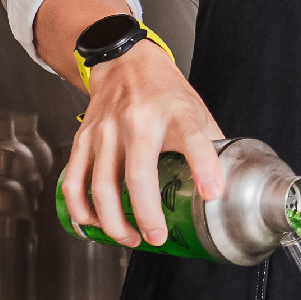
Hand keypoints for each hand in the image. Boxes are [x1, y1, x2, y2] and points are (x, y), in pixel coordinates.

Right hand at [63, 38, 222, 247]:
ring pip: (101, 185)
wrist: (124, 62)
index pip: (193, 139)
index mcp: (175, 113)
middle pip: (137, 174)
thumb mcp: (196, 110)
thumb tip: (226, 185)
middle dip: (146, 214)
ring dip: (113, 221)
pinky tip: (95, 223)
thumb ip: (210, 146)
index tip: (211, 193)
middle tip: (157, 237)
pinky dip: (80, 209)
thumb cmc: (163, 91)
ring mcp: (106, 130)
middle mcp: (138, 120)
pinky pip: (73, 181)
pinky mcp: (83, 138)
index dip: (204, 168)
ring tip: (130, 238)